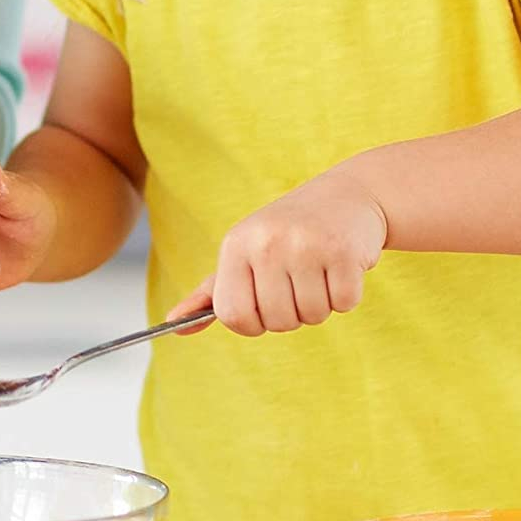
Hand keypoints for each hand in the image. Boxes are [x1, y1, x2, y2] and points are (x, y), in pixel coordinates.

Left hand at [166, 168, 387, 336]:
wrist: (344, 196)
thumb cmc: (286, 233)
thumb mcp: (243, 253)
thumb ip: (212, 293)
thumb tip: (174, 324)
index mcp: (235, 245)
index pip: (232, 315)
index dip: (252, 323)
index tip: (263, 308)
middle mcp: (266, 242)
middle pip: (277, 321)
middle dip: (292, 314)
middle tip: (298, 281)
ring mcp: (305, 245)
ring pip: (312, 315)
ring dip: (320, 305)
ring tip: (319, 271)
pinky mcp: (342, 250)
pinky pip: (344, 304)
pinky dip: (347, 295)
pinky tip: (341, 266)